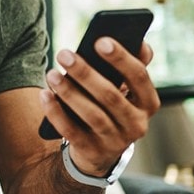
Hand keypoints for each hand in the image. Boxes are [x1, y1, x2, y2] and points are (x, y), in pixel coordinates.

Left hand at [40, 38, 158, 176]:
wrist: (100, 150)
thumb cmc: (112, 106)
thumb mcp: (126, 89)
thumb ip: (133, 65)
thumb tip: (140, 41)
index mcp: (149, 103)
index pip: (139, 77)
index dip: (121, 58)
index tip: (100, 40)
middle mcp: (137, 124)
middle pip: (110, 96)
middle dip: (85, 73)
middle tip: (64, 53)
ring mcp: (116, 141)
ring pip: (91, 115)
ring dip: (69, 92)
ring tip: (51, 73)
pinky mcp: (93, 152)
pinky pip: (71, 131)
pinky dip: (56, 112)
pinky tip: (44, 94)